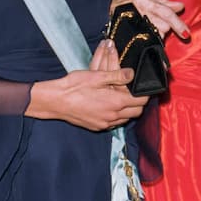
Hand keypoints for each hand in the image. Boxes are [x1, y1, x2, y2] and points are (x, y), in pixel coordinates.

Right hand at [27, 40, 148, 130]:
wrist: (56, 101)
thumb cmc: (74, 86)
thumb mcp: (97, 75)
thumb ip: (118, 75)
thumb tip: (132, 74)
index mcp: (116, 102)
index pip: (141, 101)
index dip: (144, 92)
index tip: (144, 86)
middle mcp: (113, 116)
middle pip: (136, 112)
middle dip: (139, 102)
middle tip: (134, 91)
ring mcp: (104, 123)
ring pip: (125, 119)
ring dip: (128, 109)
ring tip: (121, 97)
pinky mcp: (96, 126)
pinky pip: (113, 123)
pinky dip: (117, 115)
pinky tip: (109, 105)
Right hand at [111, 0, 187, 38]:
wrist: (105, 10)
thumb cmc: (128, 4)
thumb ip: (164, 3)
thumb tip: (180, 6)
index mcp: (143, 0)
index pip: (164, 12)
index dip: (177, 23)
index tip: (186, 34)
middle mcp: (139, 10)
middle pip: (162, 26)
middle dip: (164, 28)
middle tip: (154, 24)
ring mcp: (133, 23)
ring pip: (156, 34)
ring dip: (156, 34)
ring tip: (146, 28)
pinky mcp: (129, 34)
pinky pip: (147, 41)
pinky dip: (151, 41)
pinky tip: (146, 37)